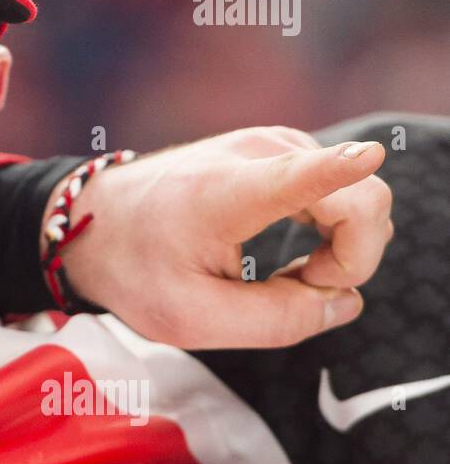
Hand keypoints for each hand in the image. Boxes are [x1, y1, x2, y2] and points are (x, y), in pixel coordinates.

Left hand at [47, 127, 392, 349]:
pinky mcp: (280, 148)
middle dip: (352, 258)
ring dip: (341, 246)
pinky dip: (332, 228)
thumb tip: (345, 302)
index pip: (298, 173)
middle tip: (299, 286)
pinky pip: (342, 189)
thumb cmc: (135, 270)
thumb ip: (275, 321)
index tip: (366, 155)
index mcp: (226, 193)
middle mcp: (257, 153)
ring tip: (284, 274)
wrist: (96, 221)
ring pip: (360, 194)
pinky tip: (291, 250)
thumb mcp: (192, 319)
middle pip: (362, 196)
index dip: (341, 168)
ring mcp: (272, 143)